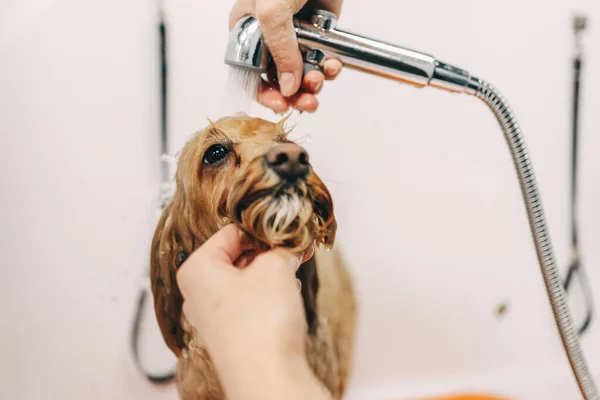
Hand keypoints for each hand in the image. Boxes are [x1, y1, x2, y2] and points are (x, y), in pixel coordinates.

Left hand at [176, 225, 326, 399]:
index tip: (285, 225)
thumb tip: (291, 240)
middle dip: (269, 249)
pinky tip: (291, 289)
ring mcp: (215, 315)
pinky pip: (251, 301)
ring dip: (273, 269)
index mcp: (197, 269)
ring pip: (246, 279)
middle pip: (237, 255)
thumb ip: (282, 247)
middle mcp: (199, 293)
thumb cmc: (260, 324)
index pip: (231, 232)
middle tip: (296, 243)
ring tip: (297, 262)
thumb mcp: (275, 268)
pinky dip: (270, 291)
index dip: (262, 227)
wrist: (267, 378)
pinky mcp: (232, 333)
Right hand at [229, 0, 343, 112]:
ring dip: (313, 83)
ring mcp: (296, 36)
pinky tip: (332, 66)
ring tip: (320, 79)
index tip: (282, 104)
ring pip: (302, 74)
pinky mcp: (319, 34)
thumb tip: (288, 85)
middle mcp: (270, 38)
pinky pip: (322, 61)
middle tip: (308, 101)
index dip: (266, 93)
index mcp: (247, 31)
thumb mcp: (273, 11)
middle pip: (278, 79)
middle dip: (294, 93)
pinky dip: (329, 68)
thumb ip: (279, 50)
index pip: (250, 74)